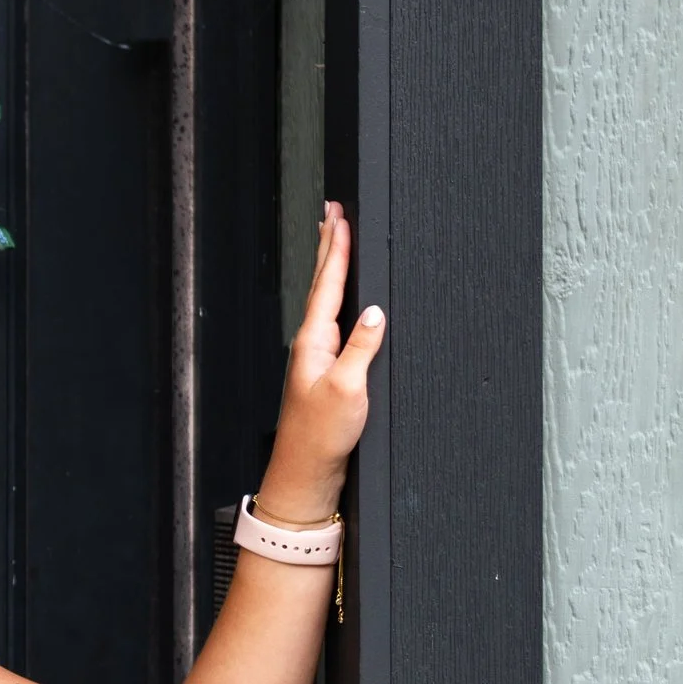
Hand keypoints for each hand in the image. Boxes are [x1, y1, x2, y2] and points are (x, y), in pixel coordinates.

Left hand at [259, 201, 384, 520]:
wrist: (307, 472)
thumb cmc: (320, 437)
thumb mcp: (347, 389)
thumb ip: (361, 348)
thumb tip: (375, 313)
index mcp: (313, 341)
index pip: (328, 285)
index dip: (336, 249)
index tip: (339, 216)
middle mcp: (311, 344)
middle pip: (323, 285)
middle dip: (329, 246)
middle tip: (331, 211)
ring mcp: (318, 356)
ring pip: (327, 300)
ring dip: (332, 268)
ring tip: (335, 239)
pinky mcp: (327, 371)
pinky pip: (336, 322)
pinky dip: (340, 299)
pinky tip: (346, 299)